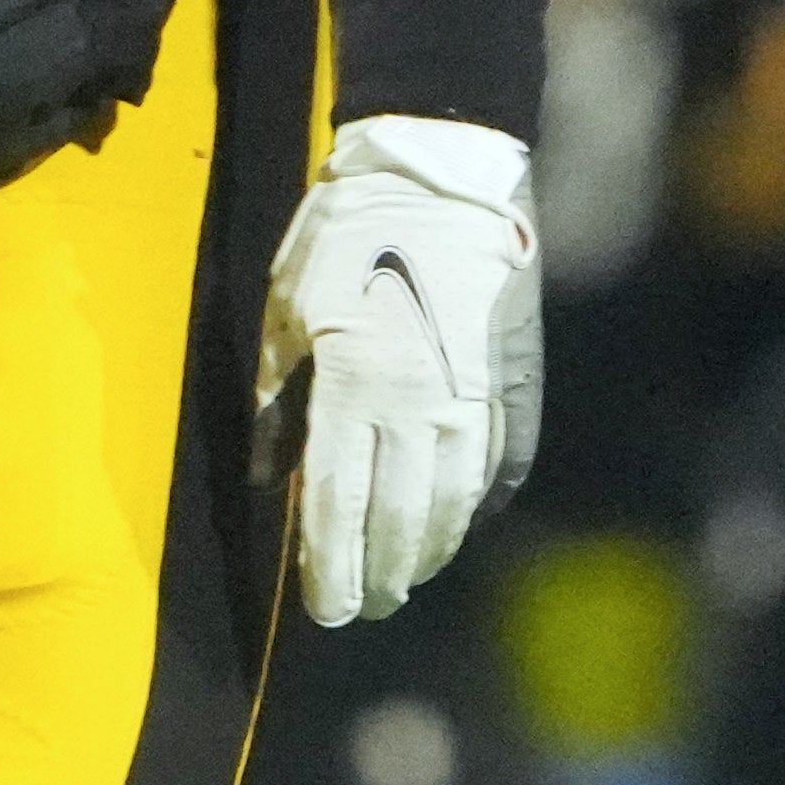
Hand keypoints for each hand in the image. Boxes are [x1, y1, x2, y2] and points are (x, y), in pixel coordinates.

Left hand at [258, 113, 543, 624]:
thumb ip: (279, 398)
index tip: (326, 608)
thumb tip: (269, 475)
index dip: (330, 564)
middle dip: (378, 574)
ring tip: (406, 579)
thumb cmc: (346, 232)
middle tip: (363, 608)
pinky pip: (494, 466)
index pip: (336, 502)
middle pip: (399, 519)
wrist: (441, 175)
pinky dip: (472, 505)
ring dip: (427, 552)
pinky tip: (458, 526)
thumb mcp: (287, 307)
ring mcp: (475, 398)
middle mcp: (419, 404)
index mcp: (355, 383)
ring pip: (452, 504)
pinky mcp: (515, 385)